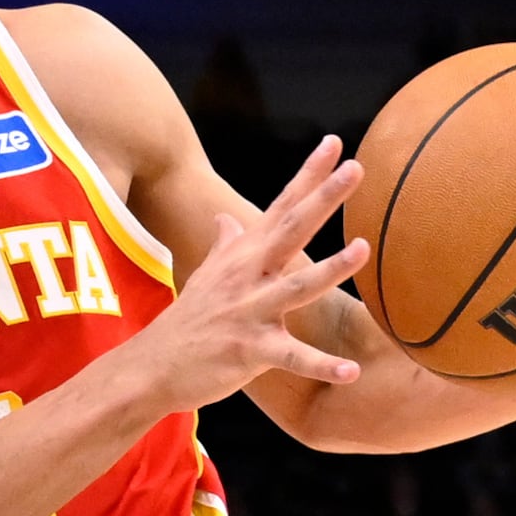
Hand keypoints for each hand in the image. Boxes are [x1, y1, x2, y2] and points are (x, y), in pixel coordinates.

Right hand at [123, 139, 367, 410]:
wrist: (152, 366)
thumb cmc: (188, 321)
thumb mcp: (207, 276)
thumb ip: (224, 245)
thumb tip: (225, 217)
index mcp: (245, 257)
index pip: (283, 206)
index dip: (309, 174)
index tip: (335, 143)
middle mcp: (248, 276)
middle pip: (292, 230)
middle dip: (323, 199)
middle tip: (355, 168)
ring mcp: (249, 312)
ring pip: (297, 287)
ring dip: (330, 269)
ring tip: (363, 249)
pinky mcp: (249, 351)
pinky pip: (292, 358)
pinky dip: (322, 365)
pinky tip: (351, 372)